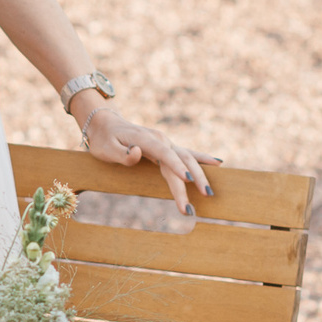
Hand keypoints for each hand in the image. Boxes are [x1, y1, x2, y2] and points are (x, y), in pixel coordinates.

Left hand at [78, 106, 218, 215]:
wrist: (105, 124)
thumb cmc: (104, 139)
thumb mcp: (105, 148)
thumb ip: (122, 154)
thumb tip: (137, 153)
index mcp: (146, 139)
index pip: (165, 154)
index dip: (177, 167)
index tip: (187, 180)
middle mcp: (160, 140)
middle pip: (182, 159)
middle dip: (194, 178)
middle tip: (205, 196)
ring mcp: (165, 143)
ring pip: (188, 158)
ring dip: (200, 174)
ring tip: (210, 192)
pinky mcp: (166, 148)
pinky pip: (187, 154)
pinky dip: (202, 158)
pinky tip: (218, 163)